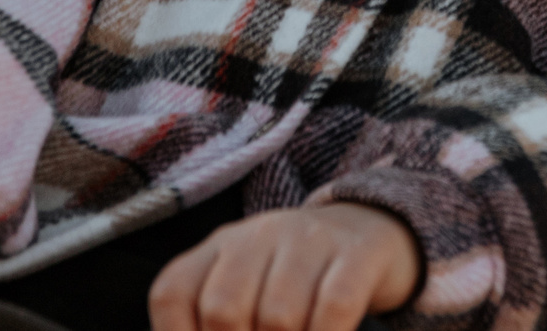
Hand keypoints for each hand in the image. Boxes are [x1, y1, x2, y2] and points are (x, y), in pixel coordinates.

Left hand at [148, 203, 420, 330]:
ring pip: (279, 316)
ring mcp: (311, 239)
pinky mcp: (359, 253)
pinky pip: (334, 309)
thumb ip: (219, 323)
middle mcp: (261, 233)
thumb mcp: (249, 290)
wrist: (373, 226)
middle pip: (223, 309)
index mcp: (222, 244)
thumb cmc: (296, 279)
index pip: (173, 293)